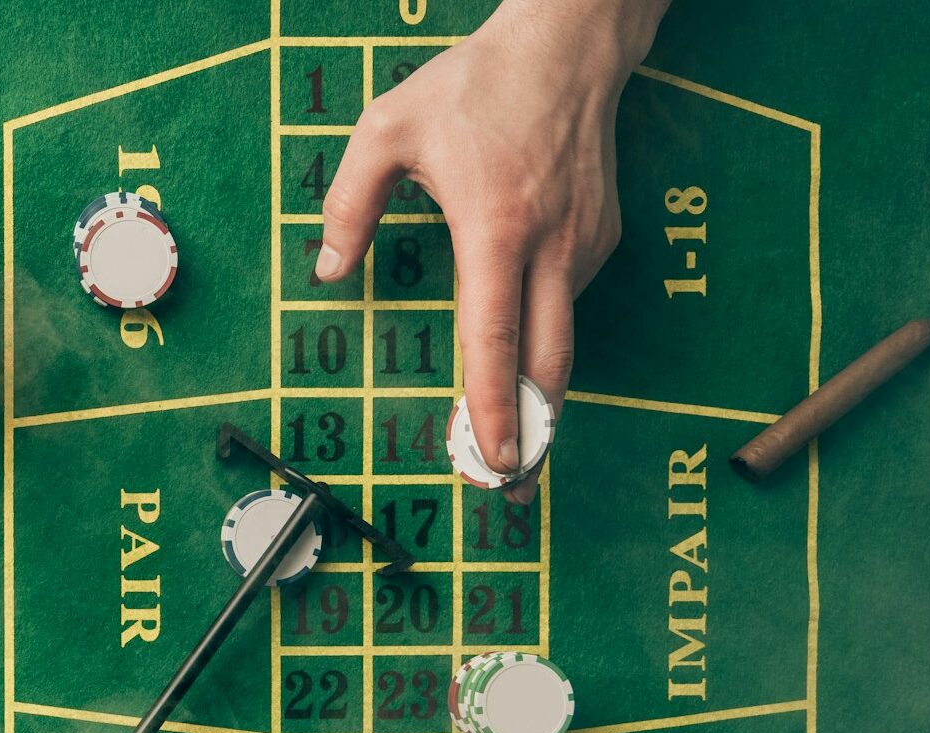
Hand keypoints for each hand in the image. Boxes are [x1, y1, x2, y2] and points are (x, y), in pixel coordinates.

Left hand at [315, 0, 662, 501]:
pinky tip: (523, 360)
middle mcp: (551, 244)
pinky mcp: (603, 238)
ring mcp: (586, 243)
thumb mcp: (386, 130)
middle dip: (530, 433)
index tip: (491, 458)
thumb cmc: (471, 86)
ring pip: (564, 341)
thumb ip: (348, 205)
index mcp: (495, 225)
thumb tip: (327, 272)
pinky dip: (547, 341)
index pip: (493, 335)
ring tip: (512, 448)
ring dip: (541, 399)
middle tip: (509, 489)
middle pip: (548, 363)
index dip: (489, 405)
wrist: (568, 46)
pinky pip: (569, 303)